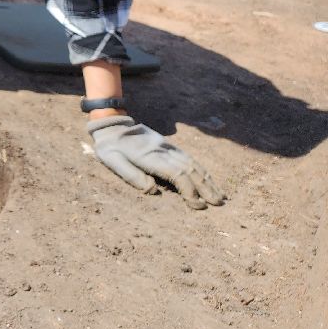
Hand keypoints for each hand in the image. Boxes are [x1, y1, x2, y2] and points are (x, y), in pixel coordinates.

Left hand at [87, 116, 225, 208]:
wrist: (111, 123)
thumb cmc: (109, 147)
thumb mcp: (112, 160)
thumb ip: (131, 175)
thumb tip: (153, 191)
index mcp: (150, 156)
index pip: (176, 174)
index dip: (189, 190)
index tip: (197, 205)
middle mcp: (163, 150)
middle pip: (190, 170)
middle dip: (205, 188)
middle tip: (218, 204)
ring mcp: (168, 147)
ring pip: (193, 164)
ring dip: (207, 180)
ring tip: (219, 195)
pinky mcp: (169, 146)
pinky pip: (189, 159)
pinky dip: (202, 170)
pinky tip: (208, 179)